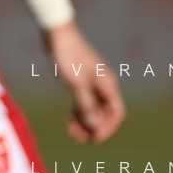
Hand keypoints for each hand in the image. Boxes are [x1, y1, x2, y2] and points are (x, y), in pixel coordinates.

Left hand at [44, 22, 126, 143]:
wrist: (56, 34)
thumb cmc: (68, 55)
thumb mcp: (76, 83)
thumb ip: (86, 105)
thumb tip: (95, 127)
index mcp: (108, 84)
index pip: (117, 113)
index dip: (108, 128)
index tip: (94, 138)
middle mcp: (104, 85)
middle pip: (106, 113)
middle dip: (94, 127)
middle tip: (78, 137)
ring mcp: (93, 83)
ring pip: (94, 109)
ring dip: (85, 122)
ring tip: (72, 132)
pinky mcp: (81, 81)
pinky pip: (85, 102)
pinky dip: (79, 112)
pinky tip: (69, 121)